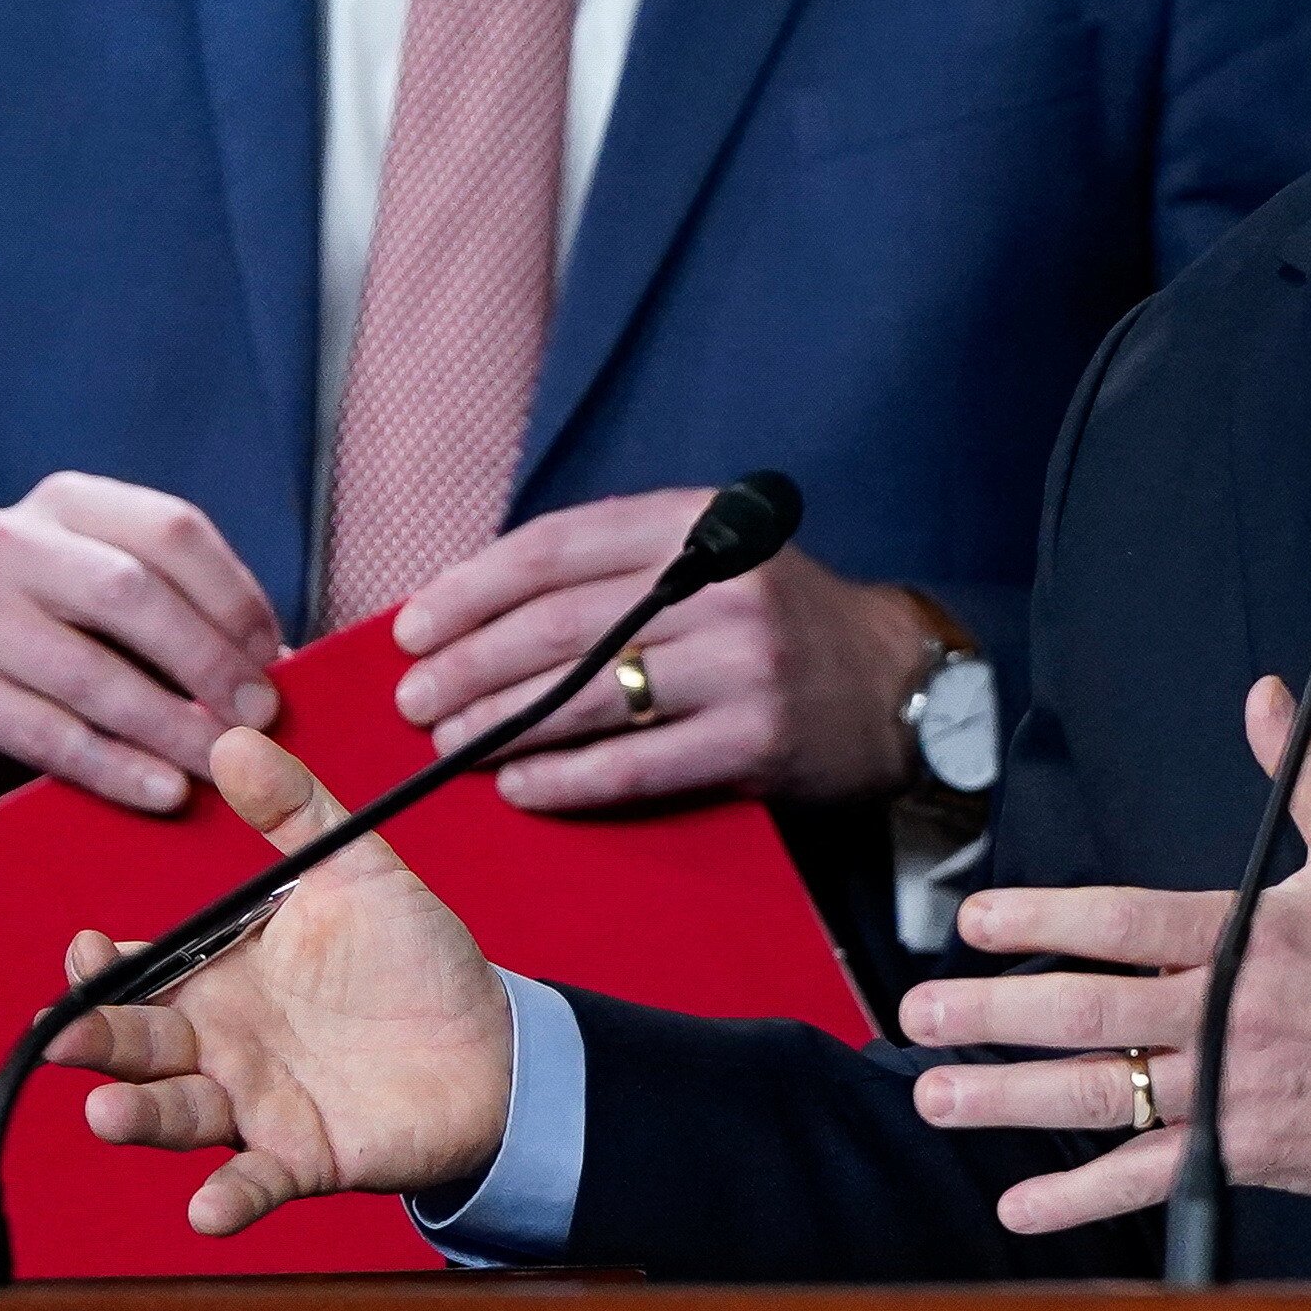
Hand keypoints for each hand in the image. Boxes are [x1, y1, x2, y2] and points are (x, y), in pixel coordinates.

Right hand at [0, 473, 283, 821]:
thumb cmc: (73, 634)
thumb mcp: (127, 604)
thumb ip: (196, 619)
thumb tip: (288, 673)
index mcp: (70, 501)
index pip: (171, 529)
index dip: (234, 595)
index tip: (276, 657)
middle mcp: (7, 540)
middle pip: (127, 592)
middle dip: (207, 661)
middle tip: (259, 719)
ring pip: (88, 673)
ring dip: (171, 727)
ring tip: (225, 764)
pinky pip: (45, 734)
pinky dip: (117, 768)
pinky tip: (165, 790)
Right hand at [51, 727, 518, 1234]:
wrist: (495, 1043)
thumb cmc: (415, 960)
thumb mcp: (355, 874)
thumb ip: (295, 811)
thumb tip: (229, 737)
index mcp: (225, 977)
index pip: (143, 973)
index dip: (105, 968)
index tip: (85, 948)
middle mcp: (225, 1046)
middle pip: (143, 1046)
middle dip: (98, 1043)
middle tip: (61, 1039)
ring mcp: (260, 1106)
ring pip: (180, 1115)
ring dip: (139, 1118)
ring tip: (104, 1112)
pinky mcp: (307, 1157)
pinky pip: (257, 1182)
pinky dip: (229, 1198)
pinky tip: (205, 1210)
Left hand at [388, 489, 925, 812]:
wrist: (897, 684)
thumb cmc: (776, 622)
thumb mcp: (711, 557)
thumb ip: (615, 567)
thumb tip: (476, 603)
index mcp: (696, 524)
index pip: (556, 548)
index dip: (472, 588)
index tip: (413, 625)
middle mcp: (720, 585)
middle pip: (560, 624)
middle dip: (469, 663)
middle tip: (413, 697)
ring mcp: (742, 664)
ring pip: (588, 694)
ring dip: (500, 722)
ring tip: (445, 742)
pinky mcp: (756, 739)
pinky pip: (637, 764)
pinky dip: (567, 778)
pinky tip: (518, 786)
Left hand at [894, 676, 1310, 1237]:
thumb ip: (1300, 776)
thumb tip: (1266, 693)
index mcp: (1243, 937)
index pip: (1123, 921)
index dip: (1041, 920)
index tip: (975, 921)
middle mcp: (1222, 1013)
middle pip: (1088, 1011)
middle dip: (993, 1013)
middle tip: (919, 1015)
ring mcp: (1228, 1089)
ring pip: (1102, 1095)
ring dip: (1010, 1099)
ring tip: (937, 1095)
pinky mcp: (1244, 1153)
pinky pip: (1149, 1177)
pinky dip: (1082, 1197)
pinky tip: (1021, 1205)